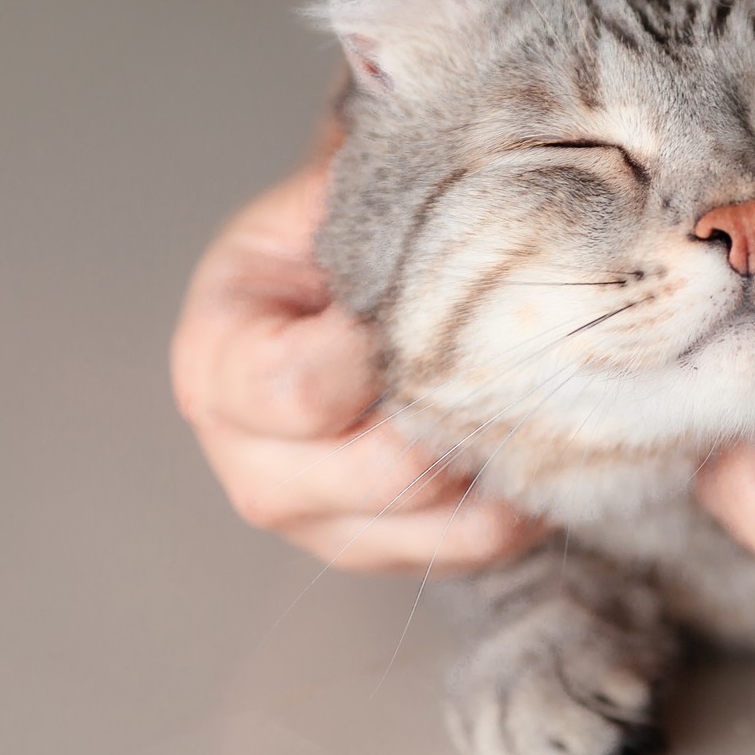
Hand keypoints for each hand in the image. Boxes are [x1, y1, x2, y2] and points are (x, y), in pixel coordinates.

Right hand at [172, 152, 543, 574]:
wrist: (336, 297)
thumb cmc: (330, 242)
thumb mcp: (325, 201)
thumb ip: (363, 204)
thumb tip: (451, 204)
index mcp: (217, 368)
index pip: (301, 388)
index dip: (376, 346)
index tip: (430, 293)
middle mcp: (254, 466)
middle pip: (376, 472)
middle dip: (453, 404)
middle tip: (510, 342)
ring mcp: (321, 526)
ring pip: (437, 522)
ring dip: (496, 455)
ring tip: (536, 389)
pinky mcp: (386, 554)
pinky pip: (472, 547)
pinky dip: (520, 497)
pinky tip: (538, 435)